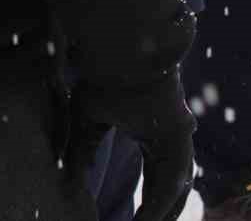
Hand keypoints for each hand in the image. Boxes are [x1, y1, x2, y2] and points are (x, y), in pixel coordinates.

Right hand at [63, 75, 193, 220]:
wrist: (123, 48)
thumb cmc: (104, 78)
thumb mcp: (86, 123)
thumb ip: (82, 154)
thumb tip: (71, 184)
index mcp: (155, 135)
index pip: (155, 179)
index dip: (147, 205)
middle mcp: (172, 138)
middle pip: (170, 189)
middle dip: (159, 216)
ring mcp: (179, 135)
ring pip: (176, 188)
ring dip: (160, 216)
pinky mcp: (179, 132)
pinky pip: (172, 178)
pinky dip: (159, 204)